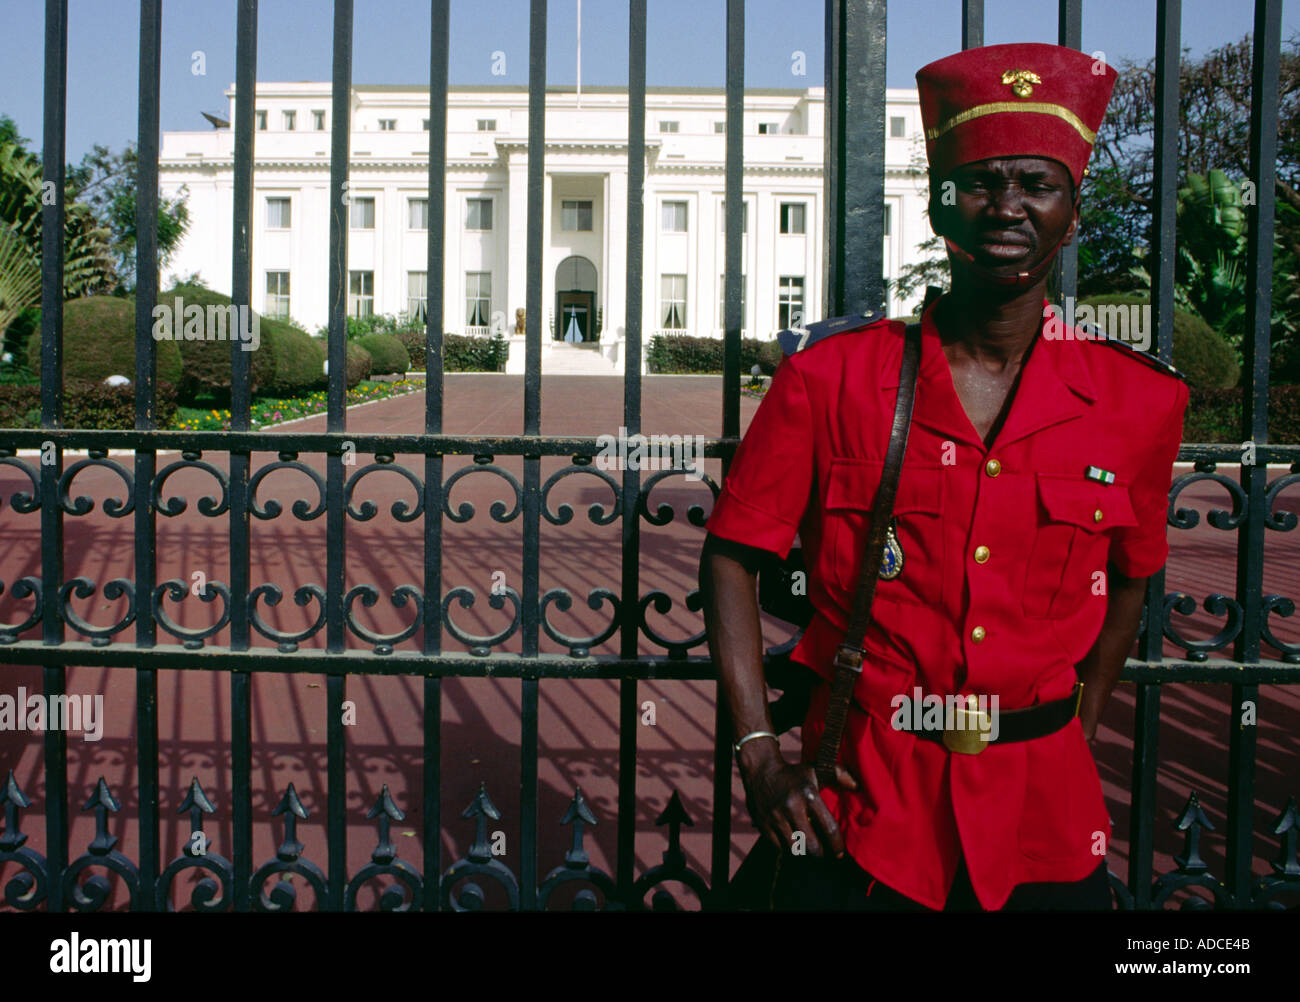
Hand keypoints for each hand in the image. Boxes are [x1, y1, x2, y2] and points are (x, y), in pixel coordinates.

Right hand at [739, 744, 858, 858]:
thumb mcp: (816, 769)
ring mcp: (776, 817)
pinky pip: (779, 847)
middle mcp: (792, 806)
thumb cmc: (793, 774)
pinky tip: (792, 843)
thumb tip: (857, 786)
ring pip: (795, 849)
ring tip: (807, 848)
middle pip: (812, 845)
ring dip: (803, 852)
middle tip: (823, 853)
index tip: (839, 853)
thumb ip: (839, 774)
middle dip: (820, 853)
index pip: (828, 828)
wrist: (761, 770)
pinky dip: (787, 849)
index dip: (836, 845)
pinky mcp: (763, 824)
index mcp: (809, 795)